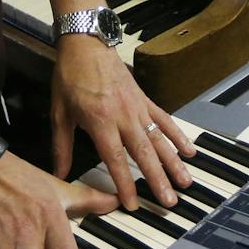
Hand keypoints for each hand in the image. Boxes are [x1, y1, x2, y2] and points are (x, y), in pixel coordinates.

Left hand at [51, 36, 194, 210]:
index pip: (116, 159)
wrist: (87, 43)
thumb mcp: (59, 112)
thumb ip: (62, 147)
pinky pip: (164, 120)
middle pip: (144, 153)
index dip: (125, 183)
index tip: (132, 205)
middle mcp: (123, 116)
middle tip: (169, 202)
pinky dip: (177, 135)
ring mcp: (137, 107)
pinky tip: (189, 150)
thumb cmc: (70, 76)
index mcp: (100, 121)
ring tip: (185, 182)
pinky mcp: (144, 99)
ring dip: (173, 162)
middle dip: (158, 180)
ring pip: (159, 139)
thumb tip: (59, 174)